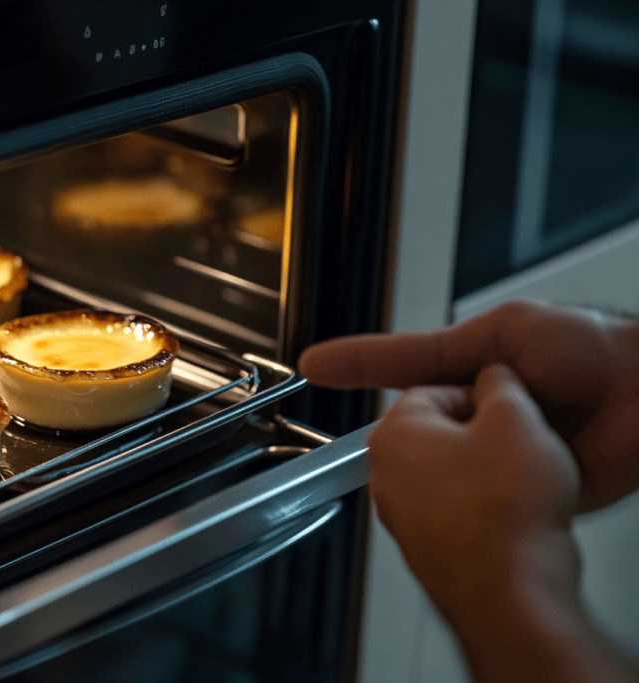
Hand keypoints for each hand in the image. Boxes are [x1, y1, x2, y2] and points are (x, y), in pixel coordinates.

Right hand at [298, 300, 638, 510]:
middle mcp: (482, 410)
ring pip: (453, 461)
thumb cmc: (590, 347)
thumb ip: (435, 355)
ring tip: (466, 459)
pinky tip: (487, 487)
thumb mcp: (498, 335)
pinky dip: (486, 491)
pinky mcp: (530, 484)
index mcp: (470, 367)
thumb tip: (387, 369)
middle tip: (418, 436)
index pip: (400, 368)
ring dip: (450, 464)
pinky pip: (493, 490)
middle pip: (423, 423)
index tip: (313, 367)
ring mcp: (503, 448)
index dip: (356, 367)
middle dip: (413, 434)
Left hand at [366, 365, 578, 616]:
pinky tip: (510, 517)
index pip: (431, 390)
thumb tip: (495, 378)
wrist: (510, 591)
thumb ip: (500, 384)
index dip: (478, 395)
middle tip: (514, 446)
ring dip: (481, 474)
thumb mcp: (516, 419)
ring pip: (446, 476)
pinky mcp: (424, 551)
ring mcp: (401, 518)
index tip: (503, 408)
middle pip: (435, 434)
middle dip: (478, 435)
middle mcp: (384, 477)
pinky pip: (455, 515)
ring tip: (516, 484)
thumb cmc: (504, 512)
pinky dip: (481, 511)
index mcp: (392, 435)